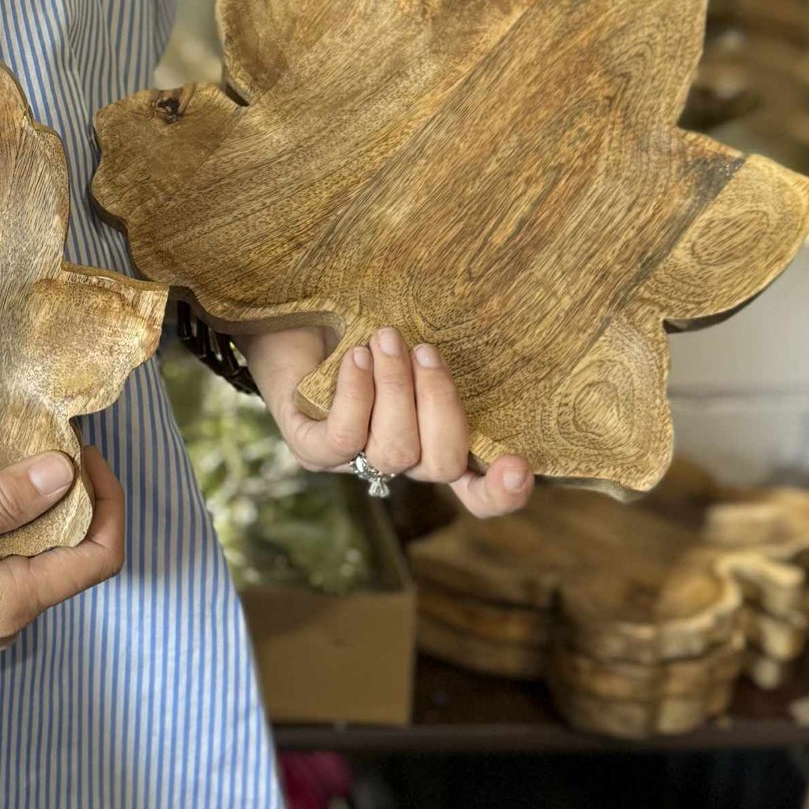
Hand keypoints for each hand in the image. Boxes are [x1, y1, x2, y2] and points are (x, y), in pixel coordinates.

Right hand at [0, 445, 124, 659]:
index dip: (108, 502)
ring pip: (40, 551)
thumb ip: (1, 502)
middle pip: (75, 552)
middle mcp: (9, 615)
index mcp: (12, 605)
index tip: (85, 453)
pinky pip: (8, 554)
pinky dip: (12, 516)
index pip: (99, 558)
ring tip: (23, 453)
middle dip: (76, 495)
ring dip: (42, 503)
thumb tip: (67, 470)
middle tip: (54, 440)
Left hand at [243, 325, 533, 519]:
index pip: (477, 490)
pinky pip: (344, 439)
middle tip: (426, 350)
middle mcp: (398, 459)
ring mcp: (353, 460)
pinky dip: (357, 396)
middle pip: (441, 465)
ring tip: (386, 338)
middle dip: (440, 405)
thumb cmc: (361, 322)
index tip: (520, 464)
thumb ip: (441, 351)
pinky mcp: (311, 448)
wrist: (289, 318)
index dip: (502, 491)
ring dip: (396, 390)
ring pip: (394, 452)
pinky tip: (357, 359)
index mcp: (432, 440)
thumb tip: (485, 322)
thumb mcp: (412, 334)